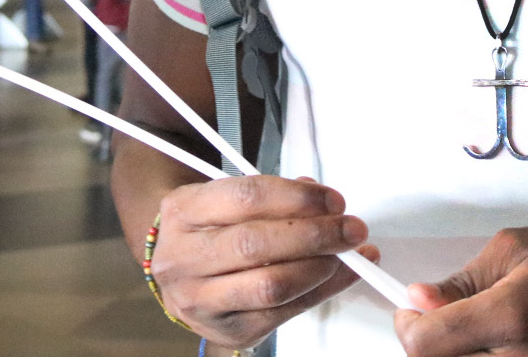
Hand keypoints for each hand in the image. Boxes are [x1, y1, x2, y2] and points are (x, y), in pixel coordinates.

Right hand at [151, 175, 377, 348]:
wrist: (178, 271)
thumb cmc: (208, 229)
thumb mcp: (223, 198)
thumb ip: (271, 196)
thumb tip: (322, 203)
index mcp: (183, 212)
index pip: (246, 198)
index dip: (297, 198)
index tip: (331, 200)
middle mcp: (184, 258)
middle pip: (256, 244)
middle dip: (315, 234)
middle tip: (349, 227)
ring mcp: (202, 300)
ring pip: (271, 286)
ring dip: (320, 267)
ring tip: (346, 253)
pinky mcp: (229, 330)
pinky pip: (284, 314)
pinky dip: (321, 292)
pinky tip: (338, 275)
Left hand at [395, 226, 527, 356]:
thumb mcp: (515, 249)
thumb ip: (461, 279)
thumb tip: (419, 298)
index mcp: (509, 318)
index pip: (425, 344)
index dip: (406, 324)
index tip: (410, 306)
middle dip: (427, 341)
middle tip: (437, 314)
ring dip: (452, 351)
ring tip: (471, 324)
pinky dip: (478, 356)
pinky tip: (491, 339)